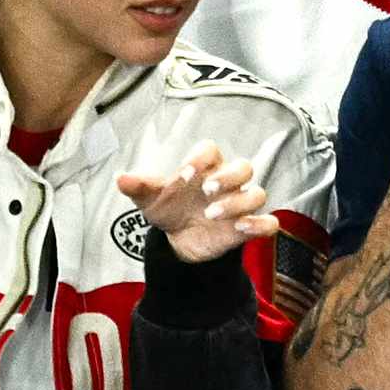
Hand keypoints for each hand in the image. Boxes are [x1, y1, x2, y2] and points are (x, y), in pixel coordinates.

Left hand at [116, 139, 278, 262]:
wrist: (178, 239)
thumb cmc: (170, 208)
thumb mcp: (150, 198)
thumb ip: (139, 186)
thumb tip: (121, 178)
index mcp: (204, 167)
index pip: (211, 150)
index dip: (201, 158)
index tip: (185, 174)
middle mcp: (226, 182)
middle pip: (244, 167)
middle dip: (229, 177)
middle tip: (207, 189)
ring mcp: (239, 204)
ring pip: (256, 194)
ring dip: (238, 203)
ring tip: (211, 215)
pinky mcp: (247, 227)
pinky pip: (268, 223)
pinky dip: (260, 224)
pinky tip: (241, 229)